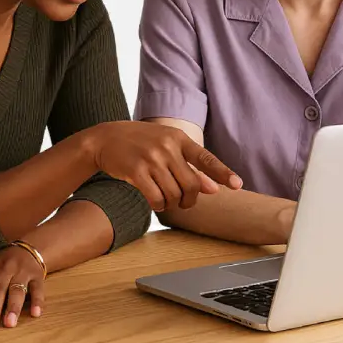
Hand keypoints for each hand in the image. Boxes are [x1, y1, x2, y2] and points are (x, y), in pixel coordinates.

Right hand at [84, 121, 242, 211]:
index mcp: (178, 138)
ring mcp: (151, 158)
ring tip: (166, 200)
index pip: (205, 157)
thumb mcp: (166, 147)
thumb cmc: (141, 143)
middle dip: (190, 200)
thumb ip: (190, 166)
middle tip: (184, 203)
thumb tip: (213, 189)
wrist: (105, 138)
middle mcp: (167, 146)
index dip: (223, 172)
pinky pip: (156, 198)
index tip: (237, 185)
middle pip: (191, 184)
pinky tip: (155, 202)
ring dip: (172, 204)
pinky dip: (158, 205)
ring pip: (174, 194)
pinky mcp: (136, 171)